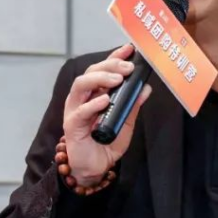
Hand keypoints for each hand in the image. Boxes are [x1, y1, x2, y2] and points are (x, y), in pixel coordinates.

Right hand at [59, 44, 151, 185]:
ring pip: (81, 85)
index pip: (103, 69)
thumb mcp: (126, 122)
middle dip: (110, 66)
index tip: (129, 49)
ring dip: (100, 79)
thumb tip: (146, 89)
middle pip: (91, 72)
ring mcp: (75, 110)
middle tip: (127, 68)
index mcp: (95, 93)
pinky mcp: (72, 125)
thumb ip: (133, 105)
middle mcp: (83, 98)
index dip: (114, 57)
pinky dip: (93, 103)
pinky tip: (105, 100)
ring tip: (117, 80)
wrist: (95, 167)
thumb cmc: (107, 142)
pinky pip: (81, 111)